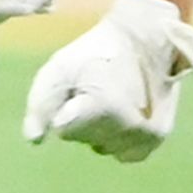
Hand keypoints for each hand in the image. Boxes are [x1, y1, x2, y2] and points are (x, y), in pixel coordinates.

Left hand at [23, 0, 192, 161]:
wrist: (143, 38)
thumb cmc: (93, 54)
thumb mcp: (59, 69)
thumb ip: (41, 105)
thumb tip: (34, 140)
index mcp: (102, 107)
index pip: (63, 129)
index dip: (63, 107)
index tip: (77, 88)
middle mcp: (127, 125)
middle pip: (82, 138)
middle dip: (79, 117)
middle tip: (95, 87)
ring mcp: (145, 133)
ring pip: (102, 146)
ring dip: (100, 128)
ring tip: (110, 96)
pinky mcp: (157, 135)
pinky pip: (124, 153)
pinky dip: (118, 138)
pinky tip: (121, 114)